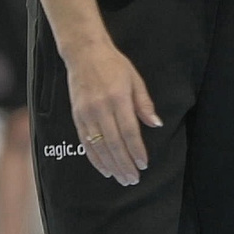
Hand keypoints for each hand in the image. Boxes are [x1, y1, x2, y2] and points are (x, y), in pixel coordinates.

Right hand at [62, 34, 161, 185]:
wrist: (84, 54)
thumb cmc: (114, 65)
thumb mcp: (135, 80)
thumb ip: (144, 104)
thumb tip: (156, 124)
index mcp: (118, 99)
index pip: (129, 131)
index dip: (136, 150)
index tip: (143, 165)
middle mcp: (100, 109)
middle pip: (113, 143)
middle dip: (124, 164)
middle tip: (132, 179)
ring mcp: (86, 114)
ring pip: (98, 146)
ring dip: (110, 165)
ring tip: (121, 178)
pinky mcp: (77, 116)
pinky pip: (85, 142)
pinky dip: (94, 158)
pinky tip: (104, 168)